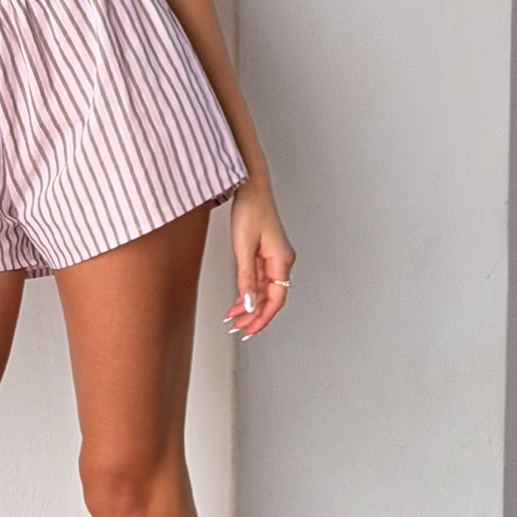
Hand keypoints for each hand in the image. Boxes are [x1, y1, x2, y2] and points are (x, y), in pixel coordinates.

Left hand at [224, 179, 293, 339]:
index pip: (276, 300)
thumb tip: (249, 304)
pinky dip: (248, 292)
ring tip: (234, 319)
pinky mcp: (265, 252)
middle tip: (239, 329)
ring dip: (250, 305)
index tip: (250, 330)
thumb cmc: (250, 209)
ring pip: (264, 290)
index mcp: (282, 260)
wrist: (250, 186)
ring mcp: (274, 257)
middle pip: (271, 298)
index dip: (263, 318)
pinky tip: (237, 301)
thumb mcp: (244, 248)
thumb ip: (246, 279)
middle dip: (255, 316)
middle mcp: (282, 261)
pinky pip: (259, 279)